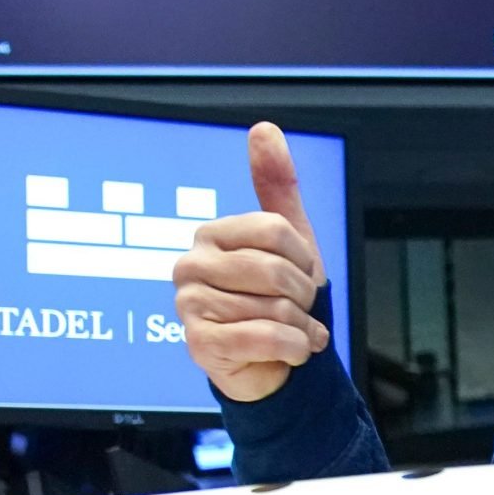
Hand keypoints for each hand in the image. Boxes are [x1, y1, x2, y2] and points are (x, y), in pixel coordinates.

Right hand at [172, 123, 331, 402]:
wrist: (274, 365)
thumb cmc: (278, 302)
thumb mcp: (289, 241)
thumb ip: (276, 186)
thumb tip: (263, 129)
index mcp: (211, 235)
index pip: (276, 230)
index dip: (304, 259)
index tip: (301, 274)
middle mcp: (190, 266)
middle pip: (275, 271)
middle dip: (304, 296)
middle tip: (299, 308)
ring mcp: (189, 306)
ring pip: (273, 308)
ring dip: (301, 327)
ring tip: (293, 332)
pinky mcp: (198, 345)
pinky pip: (264, 337)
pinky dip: (292, 348)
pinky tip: (291, 351)